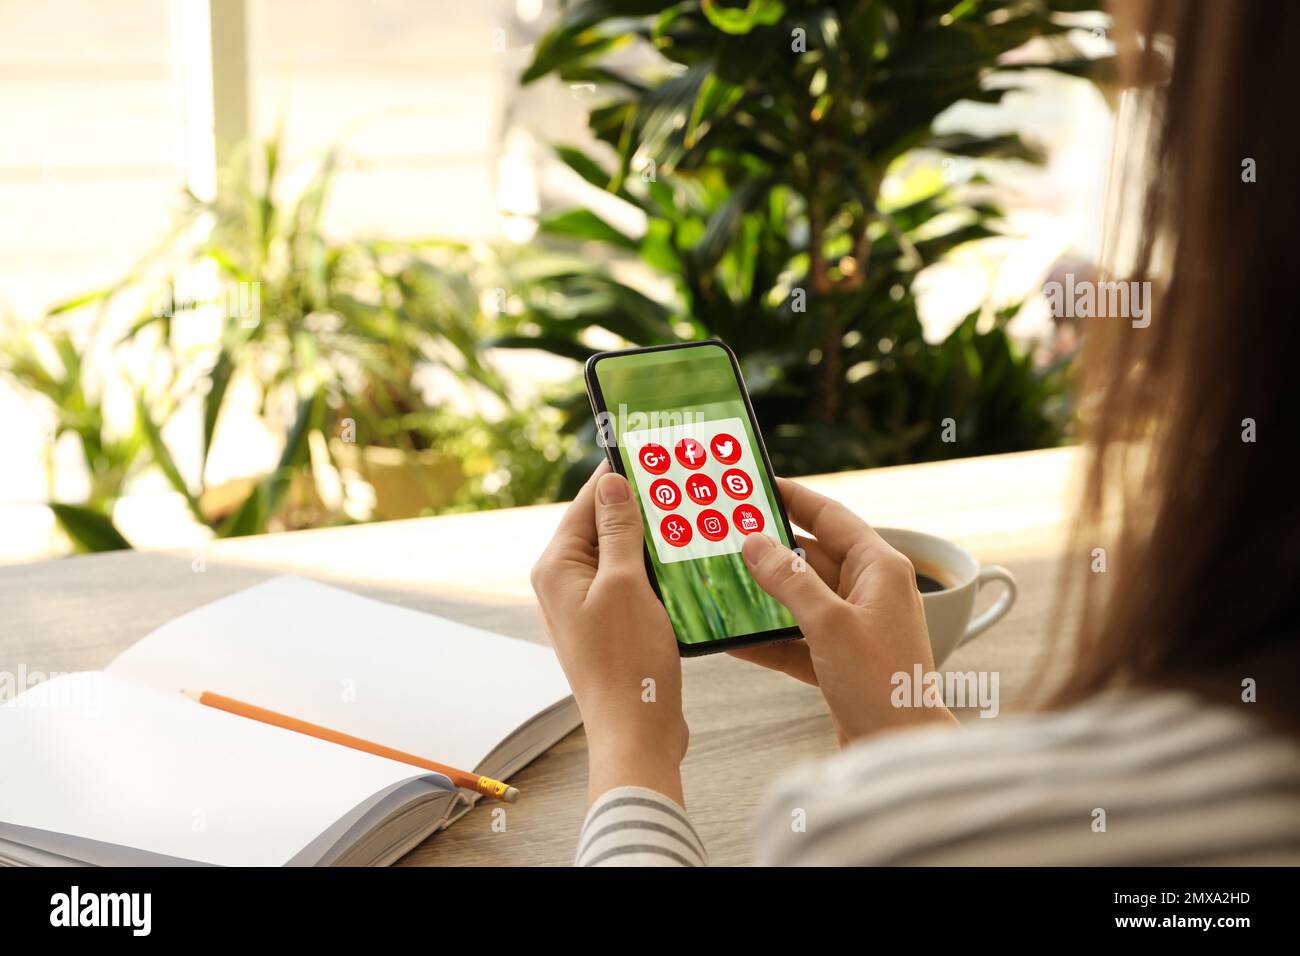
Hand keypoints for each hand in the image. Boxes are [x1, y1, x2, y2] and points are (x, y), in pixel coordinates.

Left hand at [531, 461, 687, 803]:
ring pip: (619, 555)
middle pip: (601, 526)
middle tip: (678, 487)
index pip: (587, 503)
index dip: (619, 476)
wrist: (637, 730)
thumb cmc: (628, 662)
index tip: (651, 453)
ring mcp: (585, 606)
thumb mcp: (626, 585)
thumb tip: (611, 482)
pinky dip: (653, 572)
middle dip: (638, 509)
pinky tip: (682, 568)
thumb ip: (618, 531)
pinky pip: (629, 583)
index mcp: (557, 568)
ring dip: (650, 542)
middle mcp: (564, 583)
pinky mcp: (608, 625)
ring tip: (685, 523)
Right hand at [732, 478, 956, 742]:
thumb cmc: (882, 684)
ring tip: (721, 581)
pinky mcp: (839, 658)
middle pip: (812, 555)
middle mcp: (869, 591)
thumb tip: (756, 542)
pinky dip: (768, 638)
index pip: (831, 516)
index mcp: (879, 568)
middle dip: (770, 549)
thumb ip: (790, 580)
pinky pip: (796, 637)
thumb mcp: (829, 624)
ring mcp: (854, 625)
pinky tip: (733, 637)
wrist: (898, 749)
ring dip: (764, 594)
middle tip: (726, 535)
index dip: (793, 498)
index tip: (758, 485)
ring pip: (801, 597)